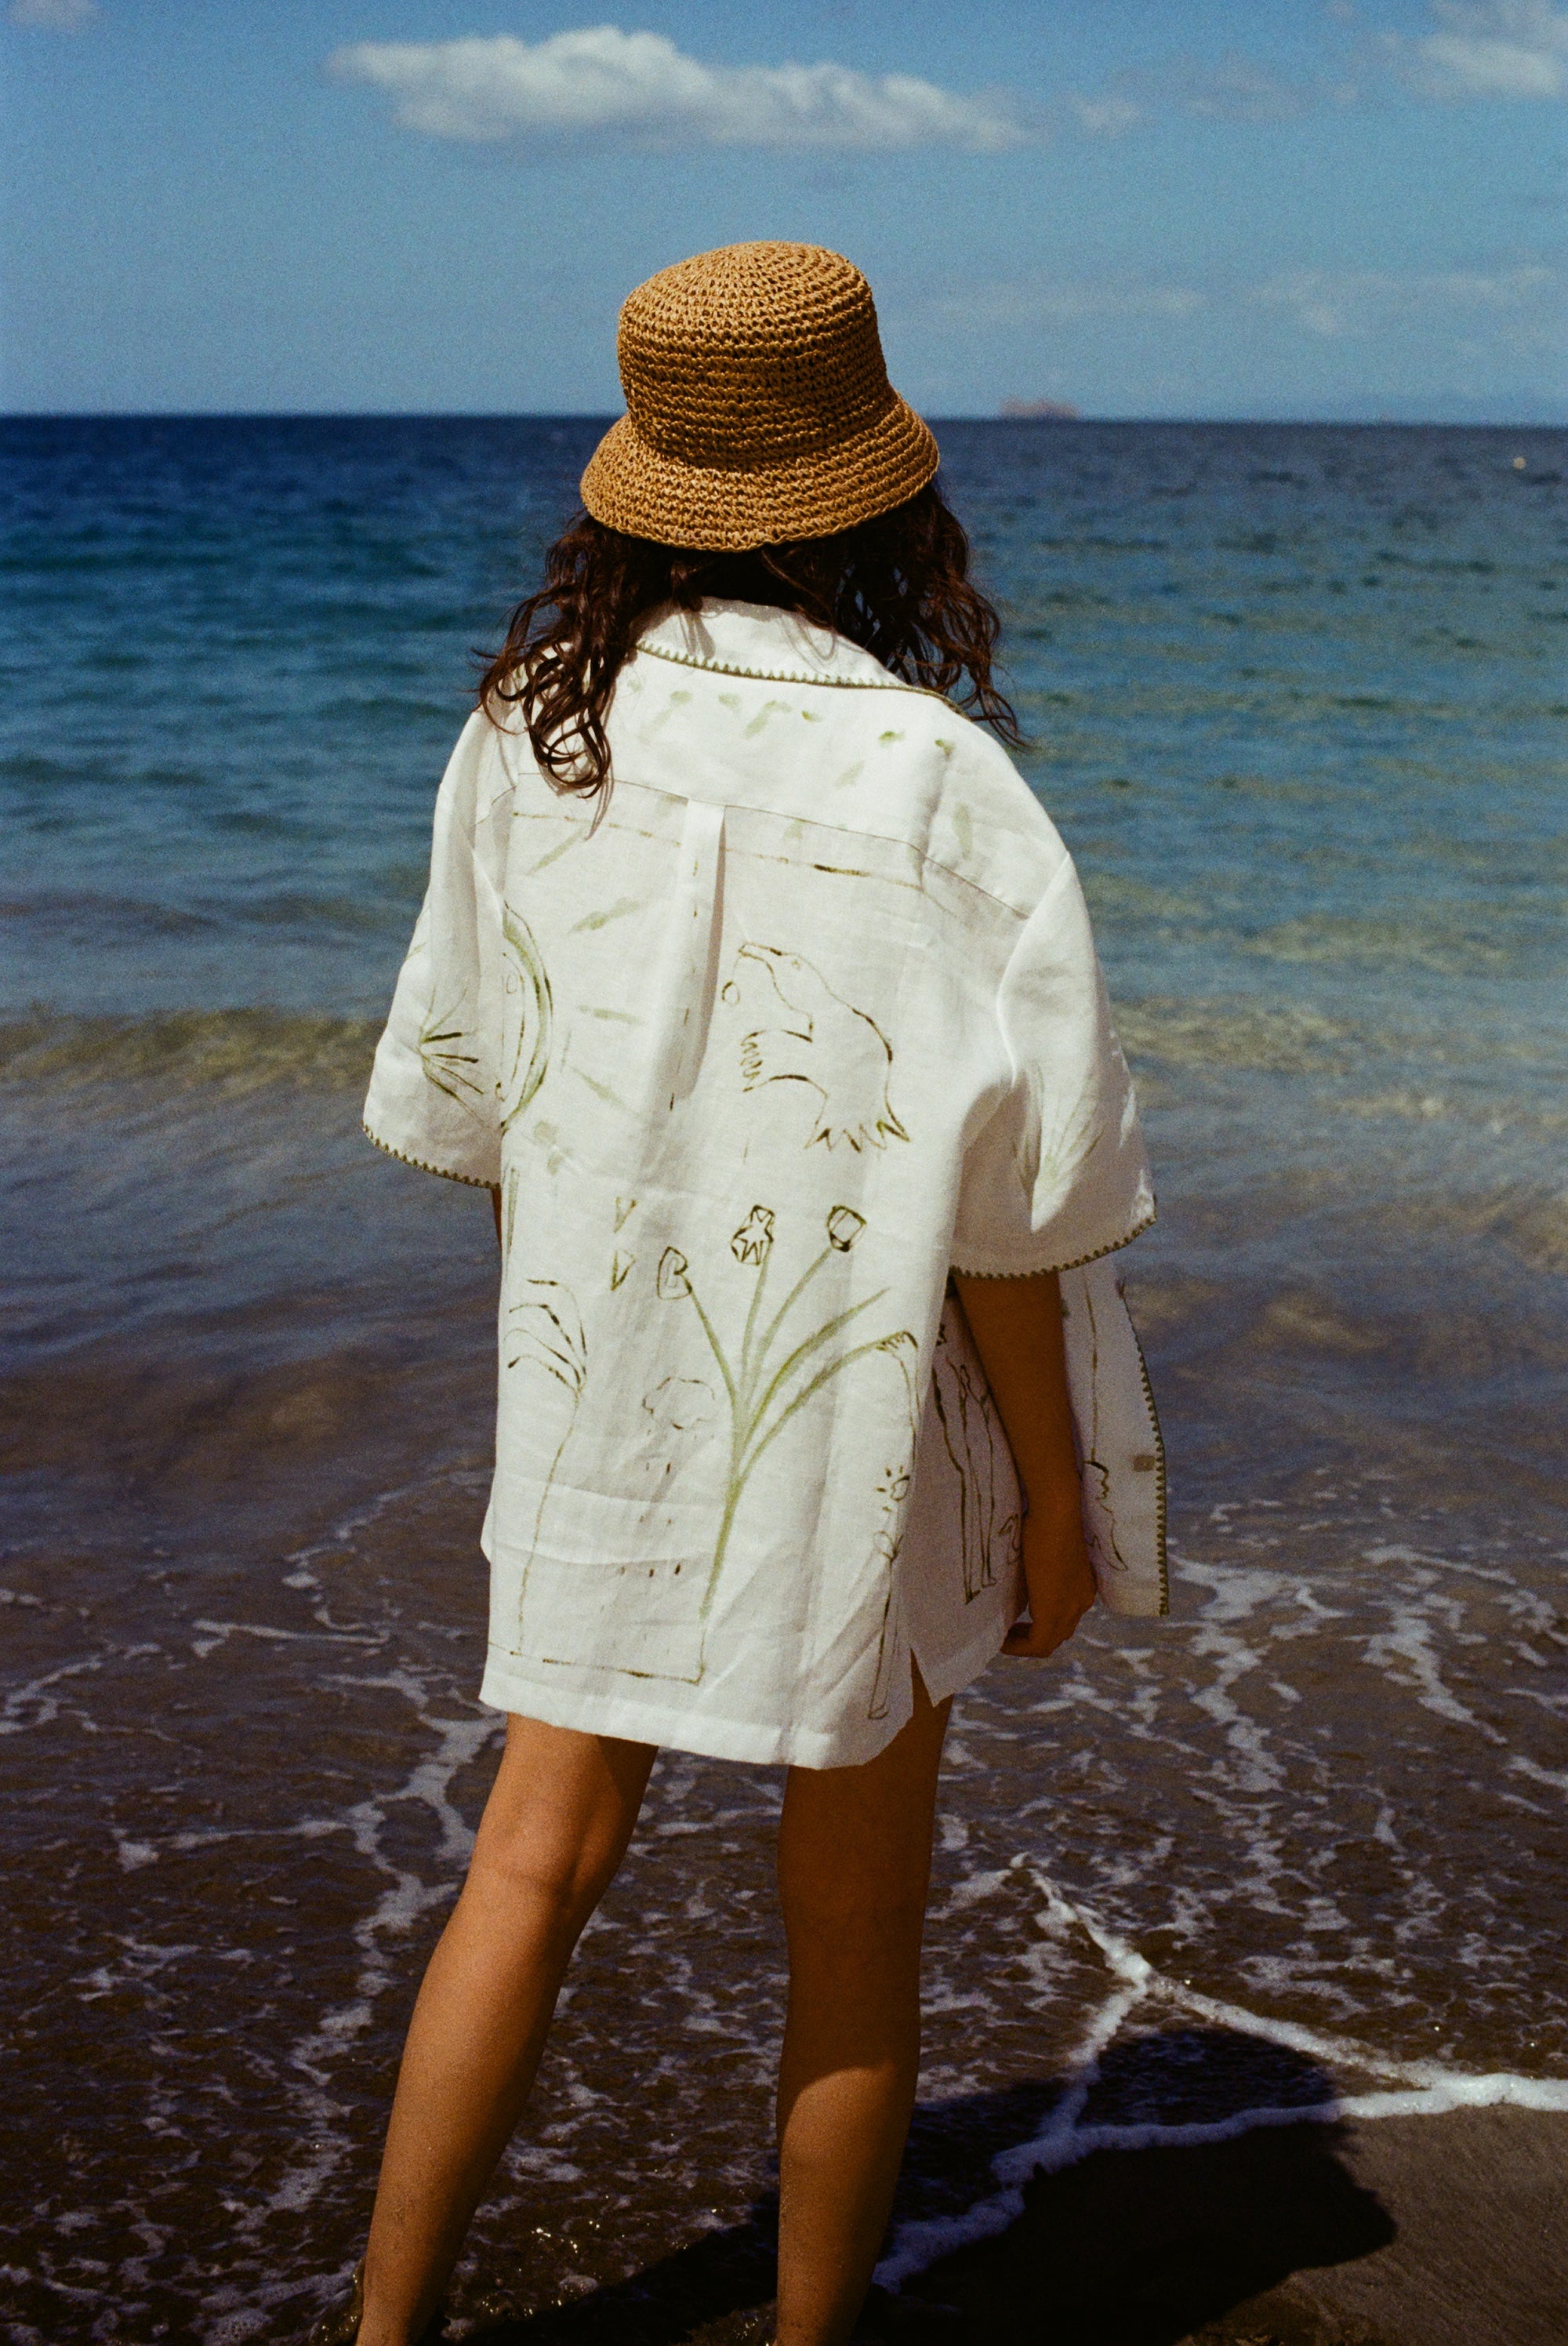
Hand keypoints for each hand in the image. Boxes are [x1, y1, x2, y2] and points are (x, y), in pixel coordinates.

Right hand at [1002, 1501, 1095, 1658]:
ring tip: (1004, 1638)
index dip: (1042, 1619)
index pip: (1066, 1614)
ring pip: (1051, 1640)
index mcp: (1081, 1584)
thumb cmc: (1045, 1519)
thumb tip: (1017, 1584)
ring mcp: (1071, 1608)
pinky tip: (1002, 1640)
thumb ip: (1036, 1573)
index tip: (1019, 1616)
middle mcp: (1082, 1600)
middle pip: (1060, 1631)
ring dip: (1026, 1643)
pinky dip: (1019, 1647)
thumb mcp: (1040, 1552)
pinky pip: (1039, 1645)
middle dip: (1033, 1634)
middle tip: (1009, 1630)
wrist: (1055, 1514)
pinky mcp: (1054, 1614)